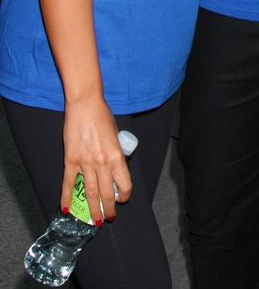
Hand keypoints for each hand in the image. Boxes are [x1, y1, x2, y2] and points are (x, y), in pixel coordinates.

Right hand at [61, 96, 131, 223]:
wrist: (85, 105)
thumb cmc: (102, 116)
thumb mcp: (116, 135)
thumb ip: (116, 153)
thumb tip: (114, 167)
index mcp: (116, 156)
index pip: (124, 184)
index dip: (124, 195)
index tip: (122, 199)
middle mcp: (102, 163)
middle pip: (106, 193)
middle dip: (108, 209)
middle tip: (108, 218)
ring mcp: (85, 163)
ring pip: (89, 193)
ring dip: (93, 209)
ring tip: (95, 221)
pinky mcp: (70, 160)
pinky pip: (68, 183)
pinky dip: (67, 198)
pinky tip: (66, 209)